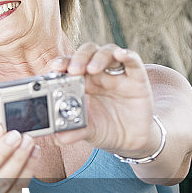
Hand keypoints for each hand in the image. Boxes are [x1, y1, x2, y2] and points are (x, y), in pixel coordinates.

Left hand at [49, 43, 159, 157]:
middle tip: (72, 70)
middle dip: (78, 58)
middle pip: (86, 54)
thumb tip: (58, 139)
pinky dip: (127, 55)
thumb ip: (74, 132)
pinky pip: (133, 61)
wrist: (130, 140)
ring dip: (98, 57)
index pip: (68, 65)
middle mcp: (97, 75)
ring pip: (107, 52)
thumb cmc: (104, 130)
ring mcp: (117, 74)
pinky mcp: (137, 79)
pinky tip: (121, 54)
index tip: (54, 69)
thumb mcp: (88, 132)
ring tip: (91, 69)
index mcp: (80, 83)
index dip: (61, 63)